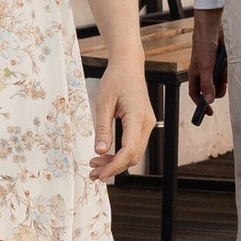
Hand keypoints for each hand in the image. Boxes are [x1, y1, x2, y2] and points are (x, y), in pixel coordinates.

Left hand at [89, 55, 153, 184]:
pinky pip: (134, 145)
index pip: (129, 150)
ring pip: (134, 153)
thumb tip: (100, 151)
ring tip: (97, 166)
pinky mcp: (143, 124)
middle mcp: (147, 123)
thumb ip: (102, 128)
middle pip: (133, 156)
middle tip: (94, 173)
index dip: (115, 165)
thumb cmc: (116, 79)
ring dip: (117, 162)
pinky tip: (107, 156)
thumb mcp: (103, 103)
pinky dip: (121, 154)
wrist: (128, 66)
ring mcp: (147, 124)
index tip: (101, 174)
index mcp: (137, 117)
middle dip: (114, 167)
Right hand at [187, 7, 227, 118]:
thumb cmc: (203, 44)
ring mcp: (214, 67)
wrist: (213, 26)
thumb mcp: (205, 67)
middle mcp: (204, 73)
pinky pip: (227, 72)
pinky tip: (226, 60)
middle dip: (217, 88)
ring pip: (221, 81)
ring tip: (222, 65)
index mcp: (195, 75)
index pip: (196, 94)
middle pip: (211, 90)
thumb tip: (209, 101)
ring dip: (223, 76)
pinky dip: (227, 69)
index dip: (201, 105)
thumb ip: (207, 84)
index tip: (209, 113)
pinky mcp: (222, 62)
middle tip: (221, 82)